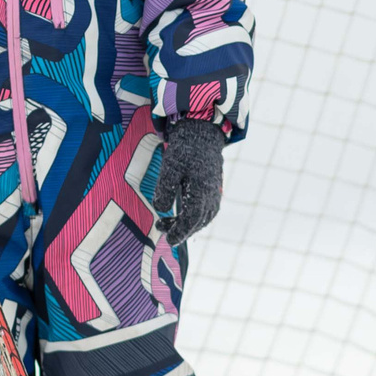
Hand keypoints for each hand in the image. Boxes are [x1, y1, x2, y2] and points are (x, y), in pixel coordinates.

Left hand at [151, 119, 223, 242]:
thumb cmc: (185, 150)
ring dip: (187, 224)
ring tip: (167, 223)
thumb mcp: (170, 167)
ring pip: (203, 218)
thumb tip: (159, 209)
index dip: (180, 232)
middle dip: (180, 230)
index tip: (168, 240)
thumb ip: (165, 188)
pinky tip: (182, 214)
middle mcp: (211, 195)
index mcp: (201, 191)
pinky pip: (207, 211)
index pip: (191, 220)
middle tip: (161, 229)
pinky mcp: (214, 190)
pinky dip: (195, 217)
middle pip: (197, 222)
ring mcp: (215, 193)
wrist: (202, 135)